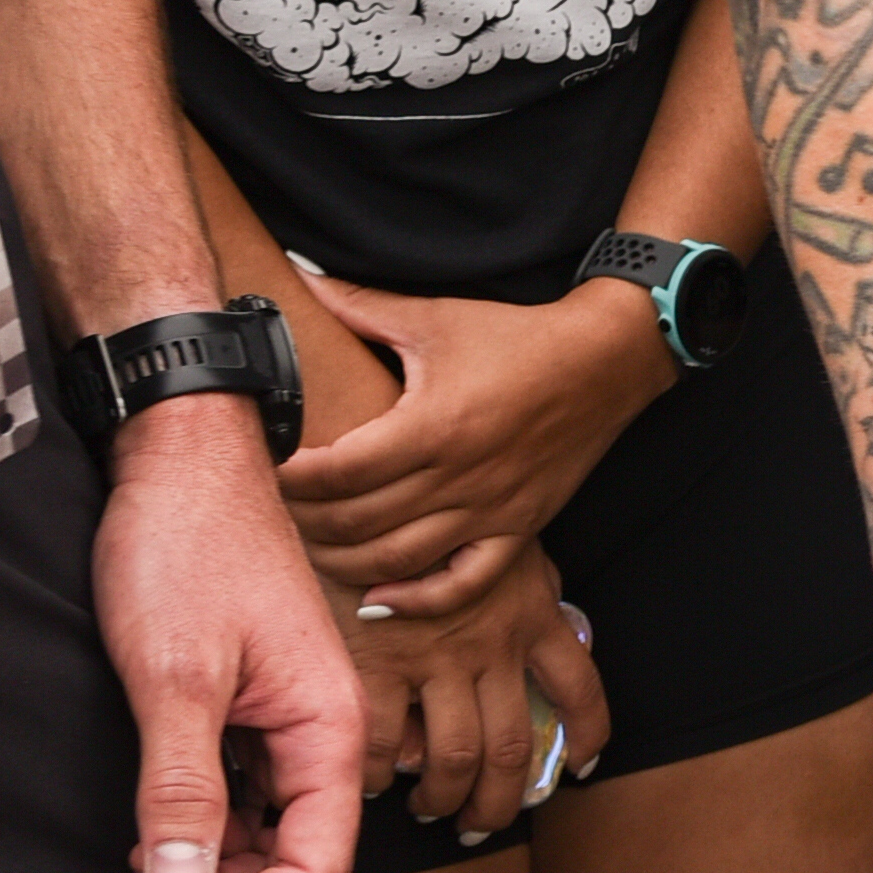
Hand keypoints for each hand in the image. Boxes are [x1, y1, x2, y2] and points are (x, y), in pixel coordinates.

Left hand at [87, 394, 363, 872]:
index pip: (318, 871)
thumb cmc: (186, 548)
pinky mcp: (256, 711)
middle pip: (303, 868)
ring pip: (275, 841)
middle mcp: (325, 735)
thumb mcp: (172, 676)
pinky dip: (209, 836)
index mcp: (330, 728)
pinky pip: (251, 801)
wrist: (179, 459)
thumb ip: (181, 788)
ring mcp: (291, 725)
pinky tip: (153, 836)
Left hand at [282, 264, 663, 599]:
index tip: (265, 466)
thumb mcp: (435, 316)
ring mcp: (491, 510)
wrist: (607, 360)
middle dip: (305, 521)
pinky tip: (381, 597)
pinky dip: (419, 598)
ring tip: (312, 549)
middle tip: (276, 510)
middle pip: (357, 523)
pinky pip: (465, 582)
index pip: (338, 471)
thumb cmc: (517, 337)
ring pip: (399, 560)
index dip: (290, 477)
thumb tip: (299, 274)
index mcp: (432, 425)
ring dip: (345, 563)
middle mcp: (460, 477)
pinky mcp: (518, 528)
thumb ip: (359, 303)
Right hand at [362, 536, 608, 849]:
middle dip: (499, 802)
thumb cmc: (434, 509)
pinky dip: (379, 775)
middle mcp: (490, 645)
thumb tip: (545, 619)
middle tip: (481, 822)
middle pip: (510, 748)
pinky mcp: (373, 661)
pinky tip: (373, 783)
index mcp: (530, 613)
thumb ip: (529, 583)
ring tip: (431, 809)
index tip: (583, 765)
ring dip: (445, 798)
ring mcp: (432, 656)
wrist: (367, 483)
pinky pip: (383, 744)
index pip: (579, 689)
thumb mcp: (505, 536)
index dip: (586, 735)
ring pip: (455, 759)